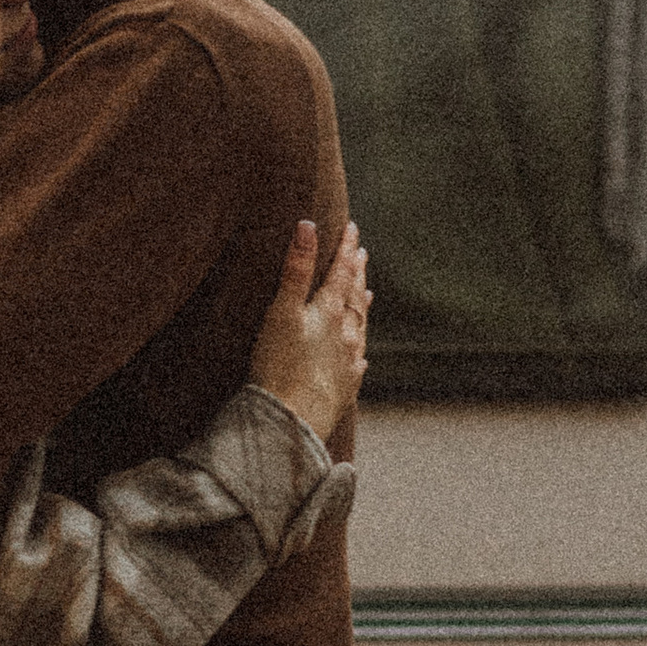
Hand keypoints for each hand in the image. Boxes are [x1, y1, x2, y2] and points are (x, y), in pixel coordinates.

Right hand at [249, 216, 369, 443]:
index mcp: (330, 312)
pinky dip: (360, 347)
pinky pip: (358, 361)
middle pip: (355, 296)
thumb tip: (308, 226)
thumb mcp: (281, 311)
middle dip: (357, 273)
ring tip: (367, 293)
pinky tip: (361, 353)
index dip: (346, 248)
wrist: (292, 419)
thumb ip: (295, 269)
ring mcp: (349, 362)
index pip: (341, 272)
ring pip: (361, 326)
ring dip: (362, 306)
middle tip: (362, 254)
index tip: (352, 229)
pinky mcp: (345, 387)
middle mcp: (346, 334)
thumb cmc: (280, 366)